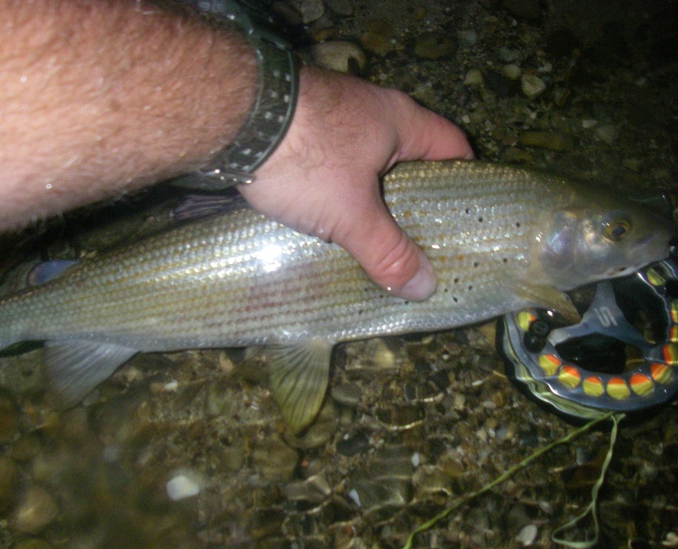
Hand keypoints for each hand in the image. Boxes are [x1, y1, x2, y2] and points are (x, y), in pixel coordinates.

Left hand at [239, 66, 472, 300]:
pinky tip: (327, 224)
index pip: (454, 148)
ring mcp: (333, 117)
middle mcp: (372, 111)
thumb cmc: (306, 157)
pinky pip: (331, 166)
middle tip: (417, 247)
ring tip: (374, 244)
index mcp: (402, 121)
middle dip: (413, 203)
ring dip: (370, 201)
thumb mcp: (351, 212)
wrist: (232, 115)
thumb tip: (424, 287)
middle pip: (409, 161)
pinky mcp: (299, 129)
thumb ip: (387, 250)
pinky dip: (335, 194)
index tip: (463, 224)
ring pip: (365, 166)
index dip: (465, 185)